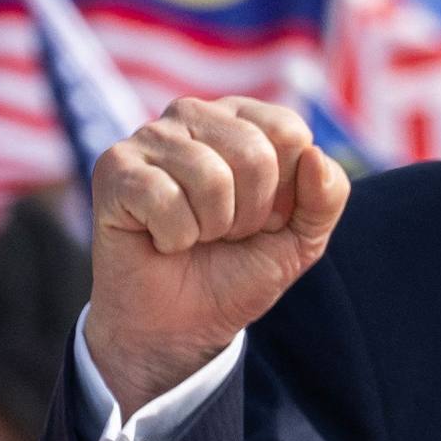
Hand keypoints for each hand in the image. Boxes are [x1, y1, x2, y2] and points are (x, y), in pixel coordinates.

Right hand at [85, 96, 349, 417]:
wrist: (181, 325)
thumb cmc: (238, 268)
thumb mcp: (302, 237)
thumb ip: (327, 197)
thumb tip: (314, 155)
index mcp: (244, 118)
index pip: (289, 131)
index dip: (286, 192)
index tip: (265, 217)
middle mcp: (195, 115)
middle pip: (254, 153)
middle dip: (250, 213)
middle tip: (225, 232)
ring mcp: (150, 137)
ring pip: (210, 177)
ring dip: (211, 227)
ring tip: (195, 234)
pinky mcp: (113, 169)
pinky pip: (163, 198)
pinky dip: (173, 236)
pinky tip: (161, 239)